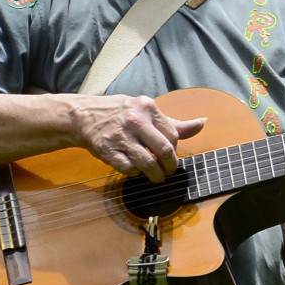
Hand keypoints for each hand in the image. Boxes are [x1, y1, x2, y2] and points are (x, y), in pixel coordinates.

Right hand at [73, 93, 205, 181]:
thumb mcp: (146, 111)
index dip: (175, 149)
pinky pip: (129, 169)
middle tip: (169, 172)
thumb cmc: (120, 114)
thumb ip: (174, 122)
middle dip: (171, 166)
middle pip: (165, 150)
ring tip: (156, 177)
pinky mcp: (107, 150)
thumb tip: (203, 123)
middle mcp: (135, 120)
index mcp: (147, 107)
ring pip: (148, 163)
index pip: (173, 135)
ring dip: (156, 175)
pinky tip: (135, 170)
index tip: (170, 155)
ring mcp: (120, 136)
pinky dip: (135, 173)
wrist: (82, 115)